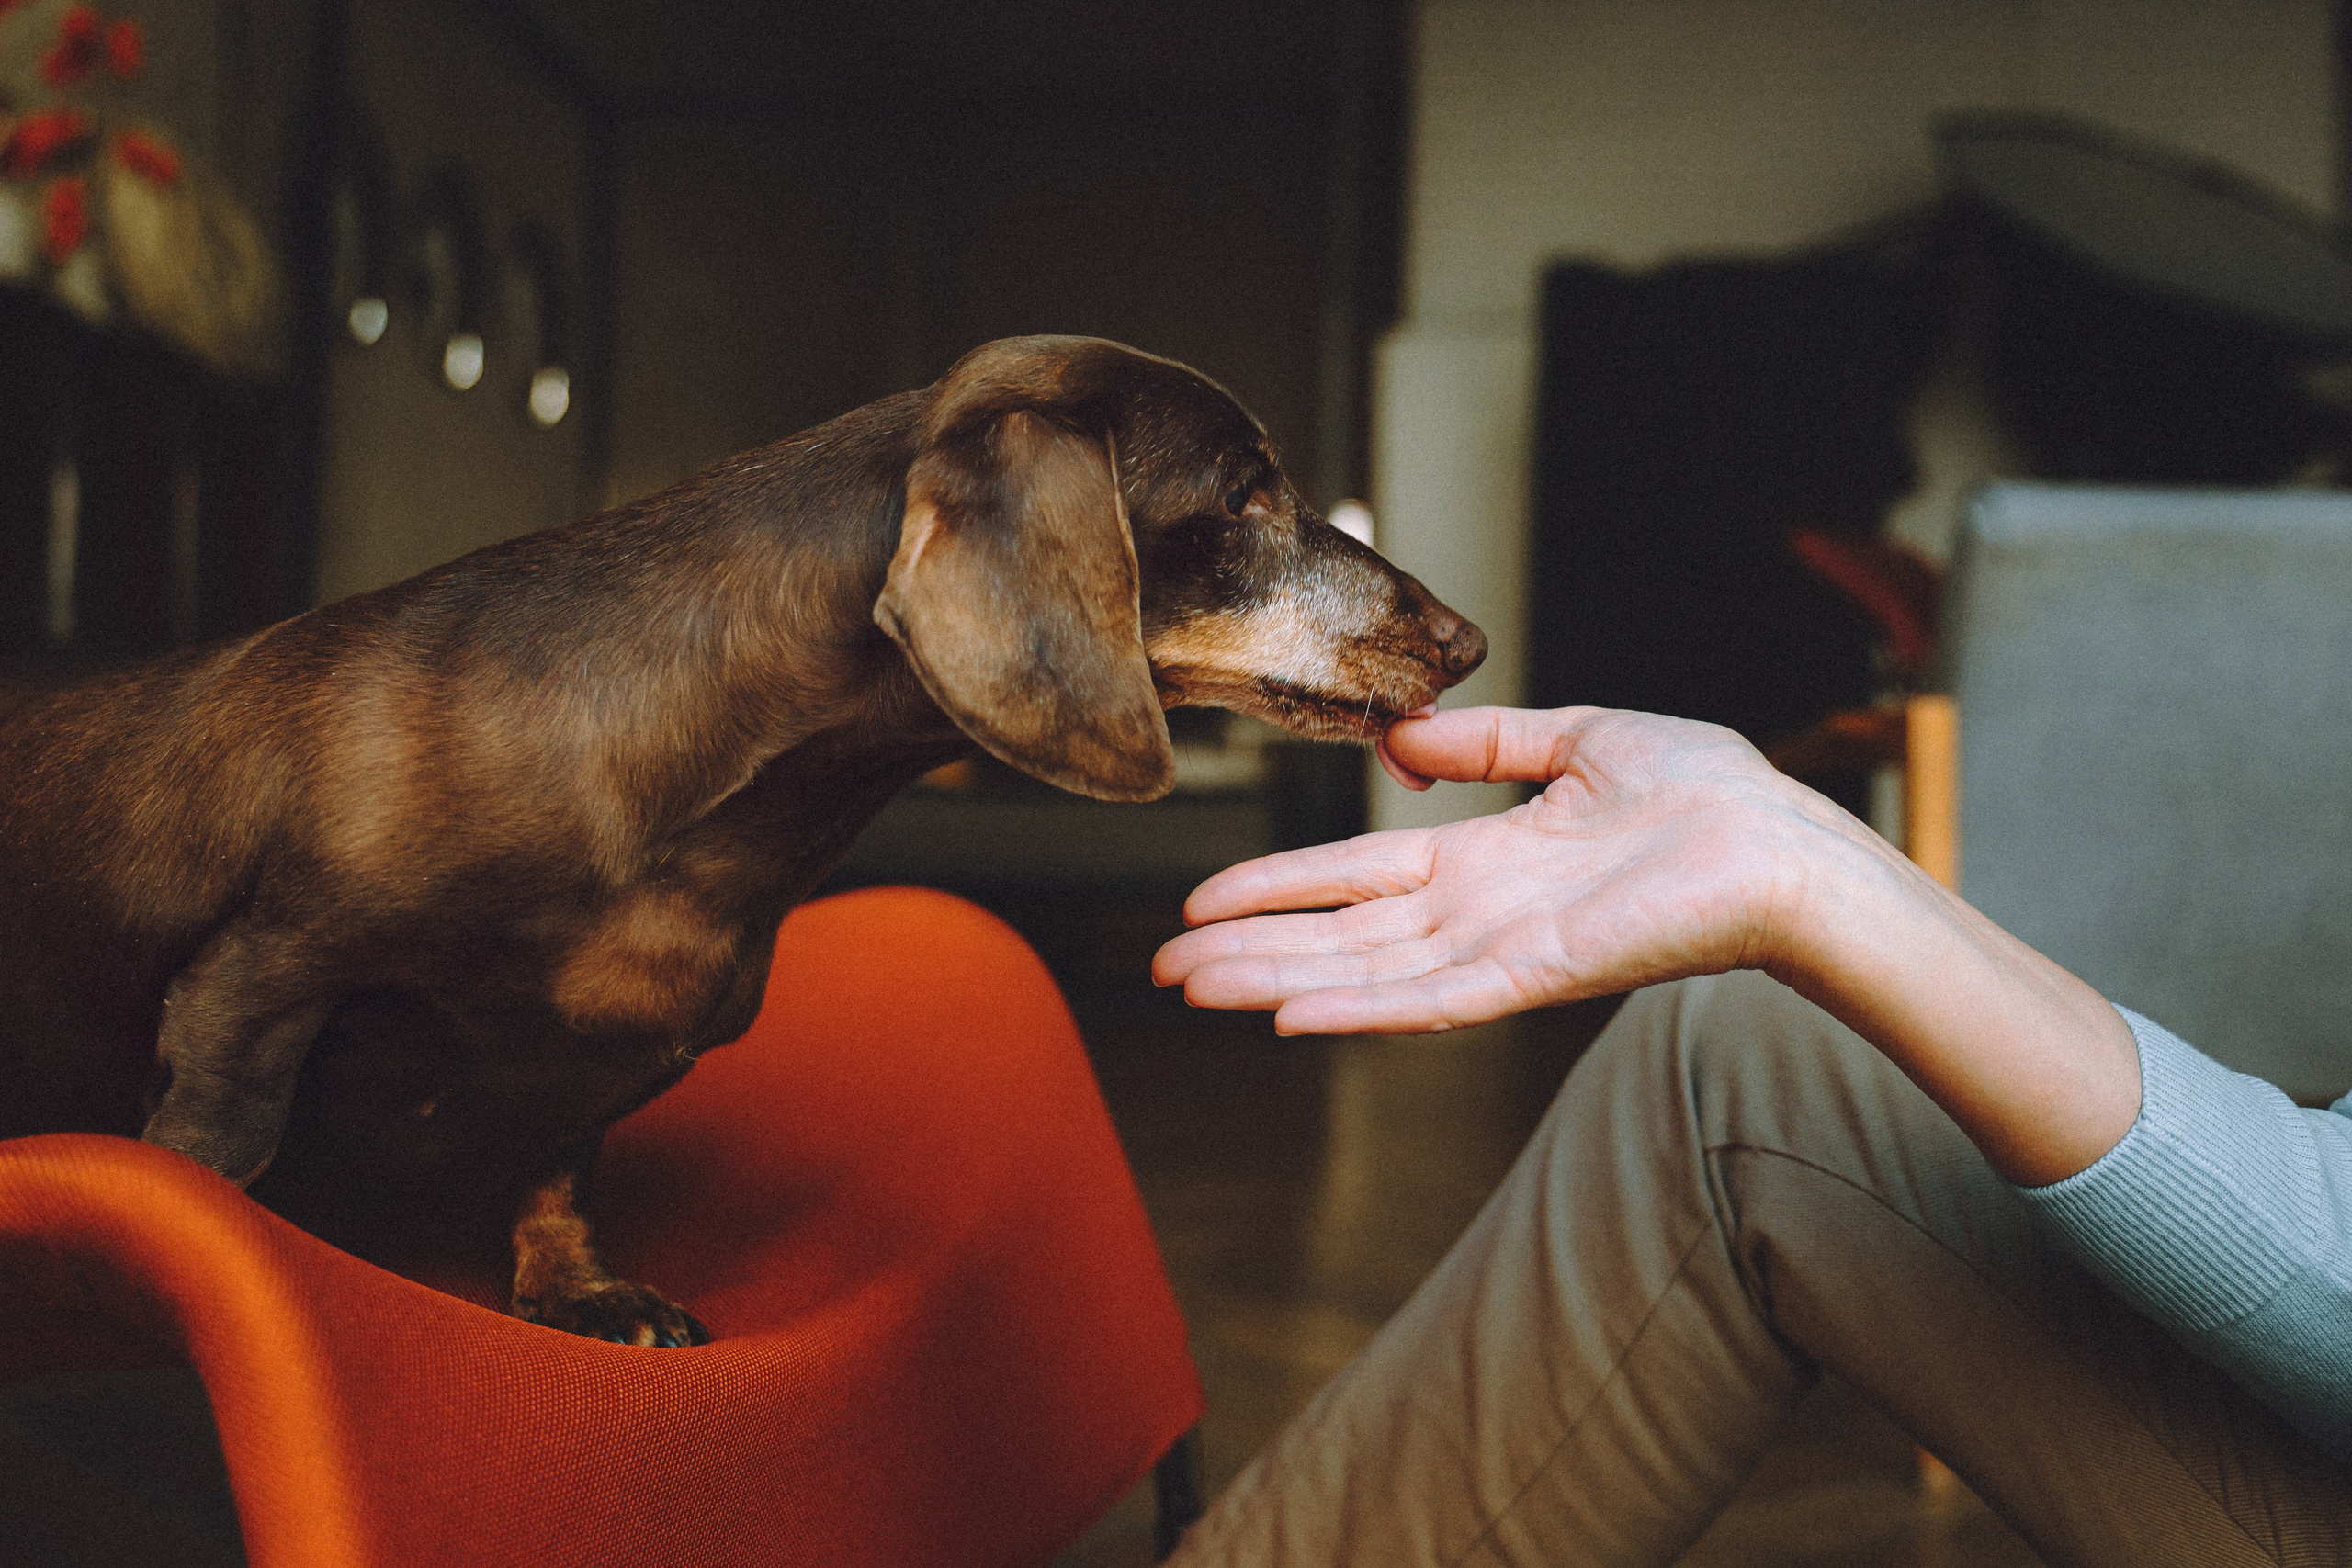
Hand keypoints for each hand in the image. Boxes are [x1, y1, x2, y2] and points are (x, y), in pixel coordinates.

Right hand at [1154, 707, 1874, 1034]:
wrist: (1784, 842)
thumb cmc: (1708, 794)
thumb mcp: (1582, 739)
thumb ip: (1488, 742)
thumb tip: (1405, 737)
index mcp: (1482, 859)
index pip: (1355, 877)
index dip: (1278, 888)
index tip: (1202, 898)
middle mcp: (1477, 914)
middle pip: (1339, 938)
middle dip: (1249, 950)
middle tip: (1166, 965)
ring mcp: (1501, 951)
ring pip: (1365, 975)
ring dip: (1277, 982)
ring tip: (1195, 987)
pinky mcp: (1537, 977)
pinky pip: (1433, 1002)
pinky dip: (1362, 1012)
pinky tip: (1292, 1018)